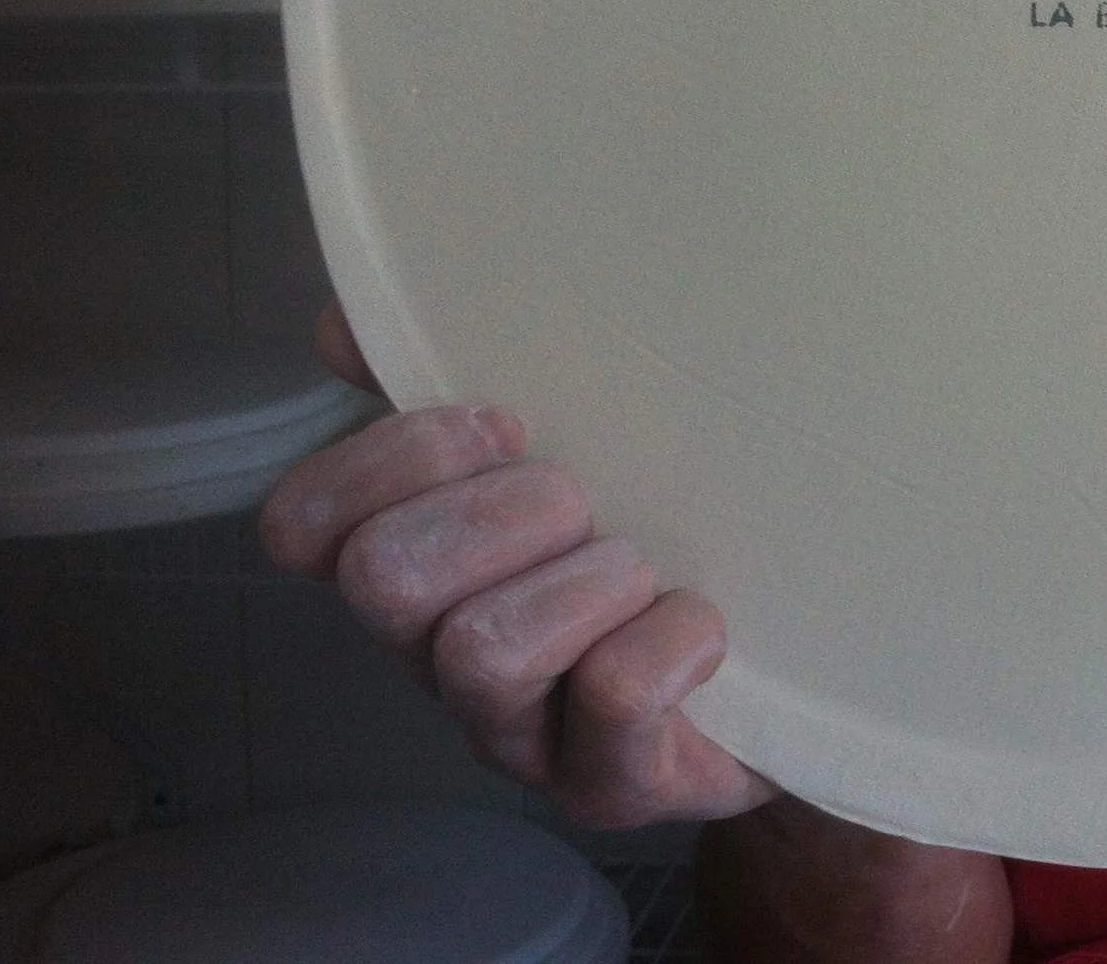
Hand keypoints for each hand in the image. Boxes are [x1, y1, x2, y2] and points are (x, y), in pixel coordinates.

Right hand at [259, 305, 773, 828]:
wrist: (802, 666)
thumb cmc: (663, 535)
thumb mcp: (571, 439)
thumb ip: (459, 371)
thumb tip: (350, 321)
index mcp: (420, 565)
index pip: (304, 520)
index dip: (390, 458)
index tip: (507, 425)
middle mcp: (444, 656)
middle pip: (383, 576)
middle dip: (499, 511)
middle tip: (581, 502)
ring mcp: (524, 734)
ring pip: (482, 649)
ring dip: (585, 581)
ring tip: (645, 572)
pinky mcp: (613, 785)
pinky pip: (612, 698)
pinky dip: (668, 640)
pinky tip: (701, 624)